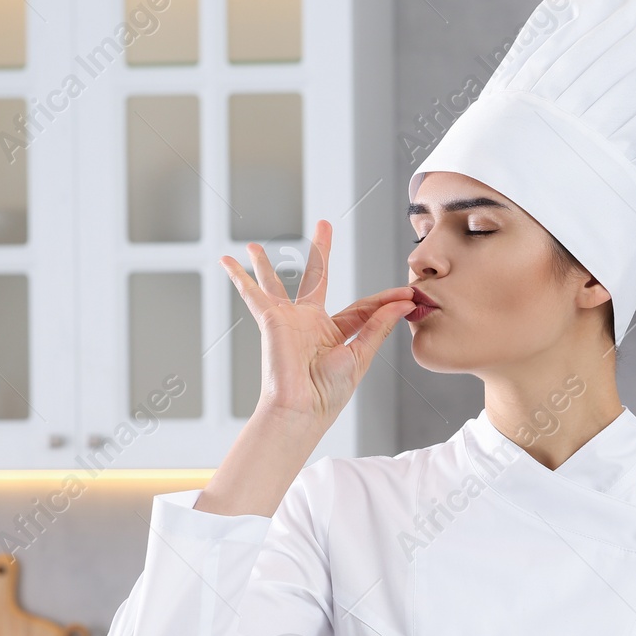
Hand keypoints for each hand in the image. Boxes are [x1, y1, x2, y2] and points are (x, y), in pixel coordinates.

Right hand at [222, 219, 416, 426]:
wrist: (301, 410)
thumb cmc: (328, 393)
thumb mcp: (360, 356)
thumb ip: (378, 326)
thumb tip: (403, 303)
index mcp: (334, 334)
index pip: (362, 307)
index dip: (386, 301)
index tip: (408, 295)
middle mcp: (309, 324)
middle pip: (316, 278)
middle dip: (320, 252)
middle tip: (324, 225)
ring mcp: (288, 320)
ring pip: (277, 284)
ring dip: (265, 265)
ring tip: (255, 246)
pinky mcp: (271, 320)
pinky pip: (253, 294)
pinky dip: (239, 278)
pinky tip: (227, 261)